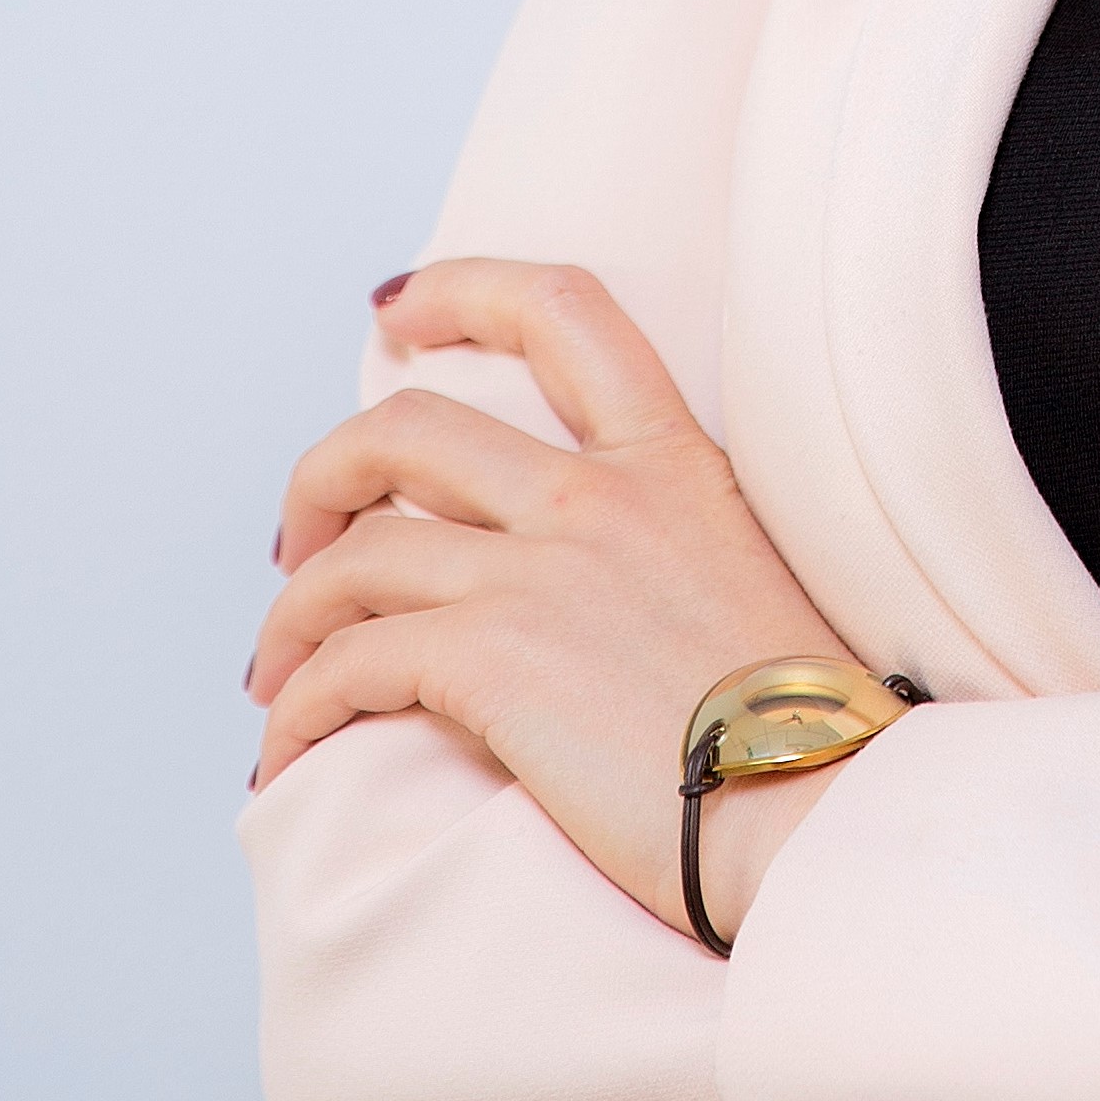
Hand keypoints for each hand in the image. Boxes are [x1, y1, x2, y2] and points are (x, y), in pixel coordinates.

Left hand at [247, 258, 865, 944]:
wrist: (822, 809)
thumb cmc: (796, 736)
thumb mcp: (738, 583)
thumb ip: (651, 549)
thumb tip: (559, 586)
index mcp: (670, 462)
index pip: (563, 311)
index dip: (462, 291)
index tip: (398, 311)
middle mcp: (600, 495)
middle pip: (406, 427)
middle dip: (323, 477)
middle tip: (301, 545)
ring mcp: (544, 571)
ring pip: (357, 554)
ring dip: (293, 616)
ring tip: (278, 675)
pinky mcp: (497, 658)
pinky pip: (348, 663)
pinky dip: (299, 706)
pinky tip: (291, 751)